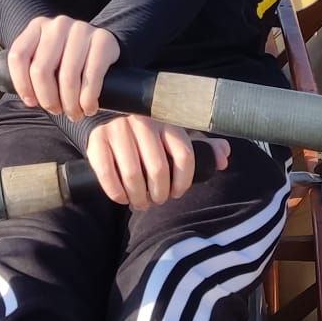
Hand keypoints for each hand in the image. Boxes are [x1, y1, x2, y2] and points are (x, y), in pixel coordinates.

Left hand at [0, 16, 119, 118]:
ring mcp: (83, 29)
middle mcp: (58, 24)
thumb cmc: (62, 62)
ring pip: (67, 76)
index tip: (31, 103)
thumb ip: (5, 68)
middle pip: (41, 70)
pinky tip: (88, 107)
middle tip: (56, 111)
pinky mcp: (104, 41)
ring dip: (69, 104)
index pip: (18, 56)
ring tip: (73, 113)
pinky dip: (88, 99)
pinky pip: (91, 76)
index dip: (21, 85)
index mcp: (36, 27)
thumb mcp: (34, 62)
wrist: (100, 51)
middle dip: (47, 99)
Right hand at [84, 116, 229, 210]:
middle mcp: (143, 122)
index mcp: (166, 121)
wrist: (107, 117)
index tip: (177, 193)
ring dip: (138, 197)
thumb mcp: (174, 137)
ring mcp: (118, 130)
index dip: (183, 181)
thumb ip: (202, 147)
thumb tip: (224, 157)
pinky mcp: (97, 140)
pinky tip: (122, 199)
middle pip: (158, 168)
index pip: (184, 154)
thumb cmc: (148, 136)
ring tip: (140, 203)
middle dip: (159, 193)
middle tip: (156, 201)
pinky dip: (116, 192)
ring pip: (133, 173)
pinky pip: (108, 173)